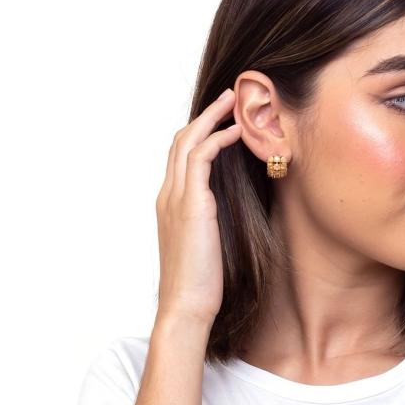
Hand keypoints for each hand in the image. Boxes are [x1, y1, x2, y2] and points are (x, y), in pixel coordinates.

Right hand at [154, 88, 241, 325]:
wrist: (186, 307)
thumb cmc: (200, 282)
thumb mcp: (207, 243)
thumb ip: (212, 219)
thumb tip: (232, 209)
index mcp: (170, 203)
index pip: (180, 156)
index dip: (200, 132)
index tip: (222, 118)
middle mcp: (168, 195)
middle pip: (181, 140)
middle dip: (205, 115)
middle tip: (230, 97)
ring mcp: (176, 198)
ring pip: (188, 142)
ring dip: (212, 117)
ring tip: (235, 102)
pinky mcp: (191, 205)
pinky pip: (201, 158)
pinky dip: (217, 139)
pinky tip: (236, 132)